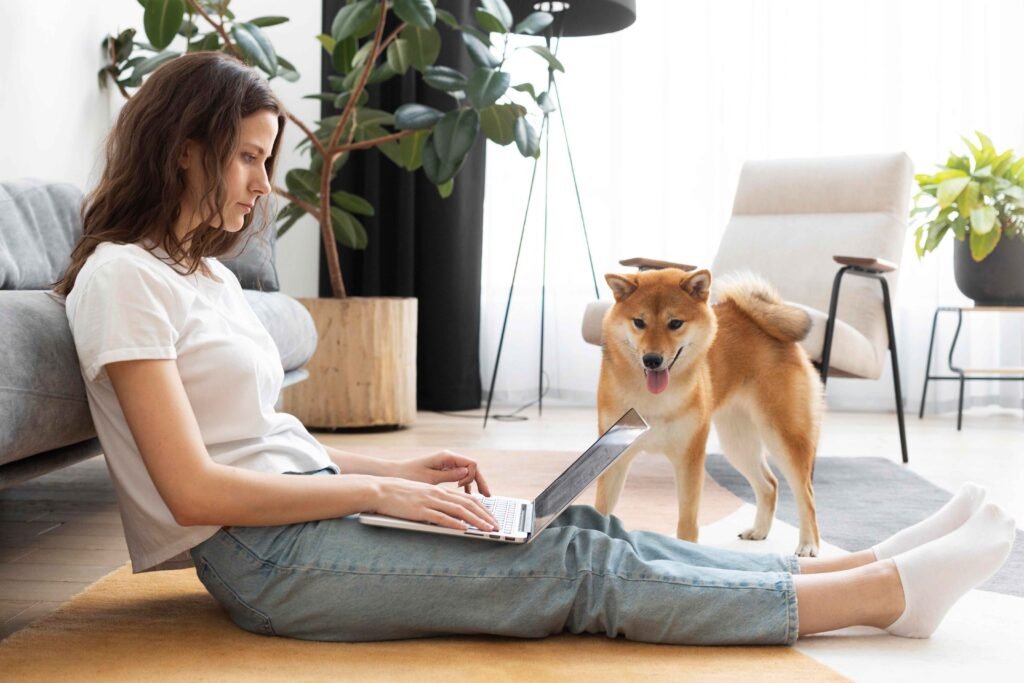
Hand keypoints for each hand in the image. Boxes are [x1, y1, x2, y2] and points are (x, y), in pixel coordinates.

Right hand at [370, 477, 499, 531]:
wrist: (380, 490)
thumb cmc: (399, 494)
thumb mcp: (422, 495)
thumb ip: (436, 502)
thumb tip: (449, 513)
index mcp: (439, 491)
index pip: (467, 499)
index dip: (482, 509)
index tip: (492, 518)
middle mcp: (438, 495)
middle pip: (468, 505)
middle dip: (485, 516)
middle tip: (496, 526)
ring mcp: (430, 502)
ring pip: (459, 511)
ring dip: (476, 521)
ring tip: (487, 529)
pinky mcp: (420, 511)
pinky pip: (441, 518)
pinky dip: (455, 524)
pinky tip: (465, 529)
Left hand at [395, 450, 491, 496]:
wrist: (394, 473)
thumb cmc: (409, 475)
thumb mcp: (429, 478)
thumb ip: (449, 475)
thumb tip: (467, 473)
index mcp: (446, 457)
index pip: (471, 464)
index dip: (473, 477)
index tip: (464, 489)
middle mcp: (448, 458)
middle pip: (472, 468)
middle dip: (480, 481)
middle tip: (488, 496)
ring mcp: (446, 464)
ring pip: (467, 473)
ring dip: (474, 484)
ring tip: (480, 498)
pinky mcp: (443, 470)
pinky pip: (459, 476)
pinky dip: (465, 485)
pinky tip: (467, 495)